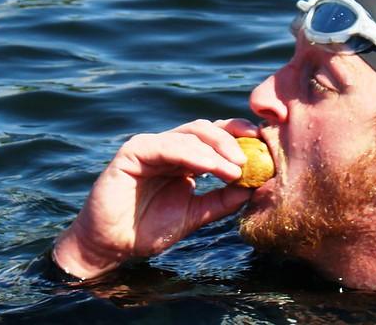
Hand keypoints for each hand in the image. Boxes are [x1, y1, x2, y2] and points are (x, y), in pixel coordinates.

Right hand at [52, 118, 257, 278]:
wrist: (112, 246)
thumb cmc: (149, 229)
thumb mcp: (195, 215)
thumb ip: (221, 201)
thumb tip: (254, 187)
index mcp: (183, 157)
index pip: (214, 137)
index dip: (238, 136)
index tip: (262, 145)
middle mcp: (168, 146)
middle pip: (205, 129)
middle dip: (231, 139)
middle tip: (250, 159)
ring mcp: (150, 146)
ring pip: (189, 134)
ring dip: (216, 149)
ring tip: (236, 168)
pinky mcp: (133, 151)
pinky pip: (166, 145)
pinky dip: (192, 153)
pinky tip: (210, 167)